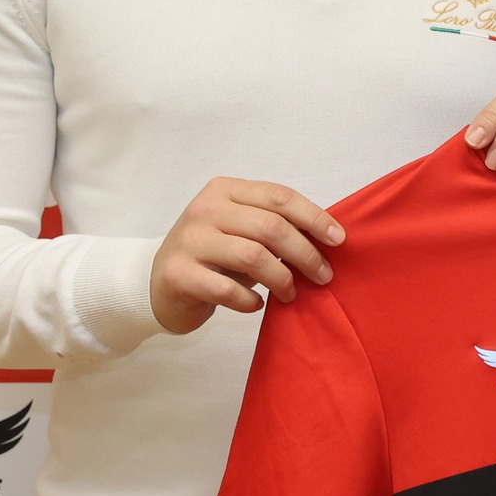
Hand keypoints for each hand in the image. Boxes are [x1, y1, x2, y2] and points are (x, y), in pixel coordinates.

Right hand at [149, 178, 344, 334]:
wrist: (157, 284)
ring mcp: (189, 240)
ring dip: (282, 278)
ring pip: (253, 256)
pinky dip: (250, 300)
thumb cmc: (212, 255)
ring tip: (291, 293)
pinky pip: (227, 288)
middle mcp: (205, 209)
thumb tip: (328, 238)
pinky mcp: (178, 273)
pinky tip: (257, 305)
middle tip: (323, 276)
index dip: (314, 217)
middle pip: (270, 227)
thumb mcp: (240, 230)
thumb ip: (274, 226)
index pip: (279, 196)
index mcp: (226, 190)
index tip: (339, 240)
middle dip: (305, 253)